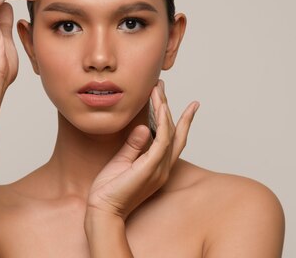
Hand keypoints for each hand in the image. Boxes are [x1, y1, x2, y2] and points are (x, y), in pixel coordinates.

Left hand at [86, 80, 199, 219]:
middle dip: (169, 105)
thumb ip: (134, 145)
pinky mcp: (150, 167)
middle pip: (173, 131)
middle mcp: (164, 167)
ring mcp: (159, 167)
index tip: (192, 104)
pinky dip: (164, 121)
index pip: (176, 139)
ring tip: (157, 89)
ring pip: (169, 131)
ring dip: (164, 107)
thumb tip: (143, 127)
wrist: (103, 210)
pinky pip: (162, 140)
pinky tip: (160, 106)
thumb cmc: (109, 190)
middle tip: (161, 85)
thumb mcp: (122, 161)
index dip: (185, 121)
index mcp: (158, 166)